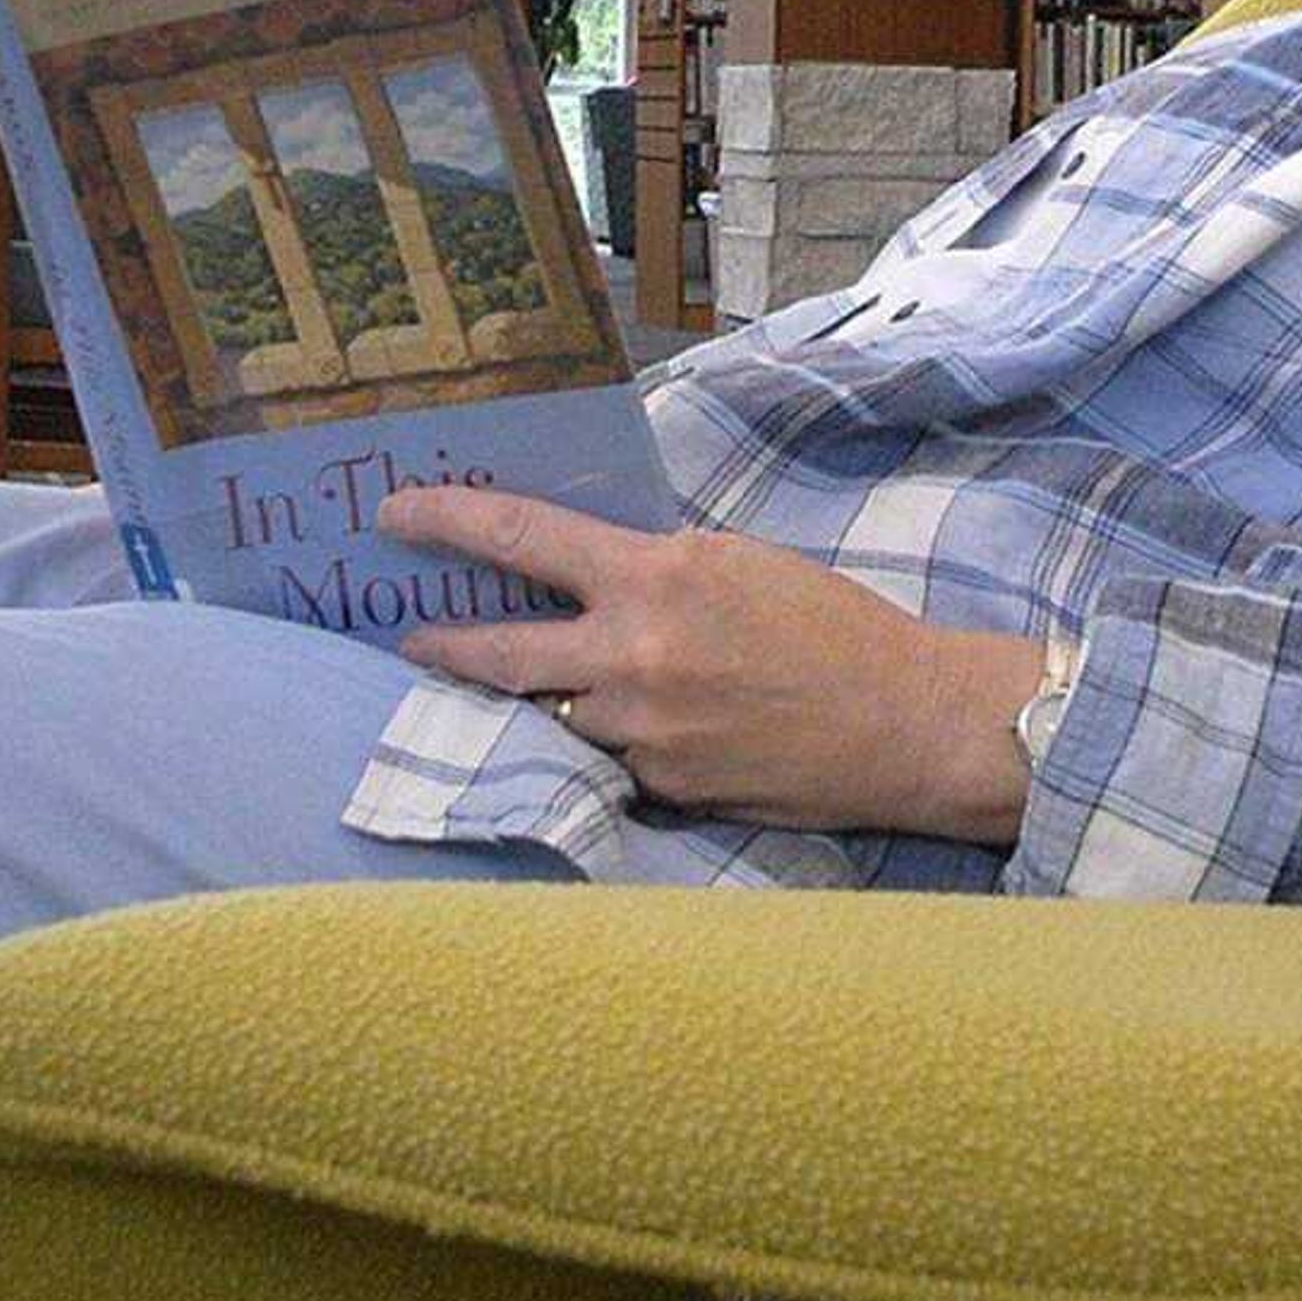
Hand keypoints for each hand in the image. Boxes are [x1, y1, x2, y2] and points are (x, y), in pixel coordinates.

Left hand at [380, 486, 1044, 845]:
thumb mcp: (738, 562)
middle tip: (407, 634)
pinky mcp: (660, 788)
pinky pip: (611, 757)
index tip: (396, 512)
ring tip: (550, 684)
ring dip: (546, 697)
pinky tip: (668, 730)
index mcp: (654, 577)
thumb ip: (656, 567)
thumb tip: (592, 570)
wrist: (905, 721)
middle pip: (496, 651)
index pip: (520, 538)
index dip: (446, 521)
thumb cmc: (834, 627)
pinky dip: (620, 741)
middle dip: (440, 642)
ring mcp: (640, 732)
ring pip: (553, 710)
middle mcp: (631, 656)